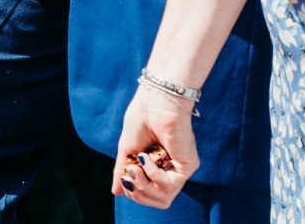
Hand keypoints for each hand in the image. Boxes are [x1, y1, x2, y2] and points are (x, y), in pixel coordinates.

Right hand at [112, 83, 199, 207]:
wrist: (154, 102)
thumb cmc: (141, 119)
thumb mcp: (127, 149)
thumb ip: (123, 171)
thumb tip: (116, 192)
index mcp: (158, 167)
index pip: (150, 194)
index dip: (134, 192)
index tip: (124, 175)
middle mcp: (172, 171)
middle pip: (158, 201)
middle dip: (137, 193)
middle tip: (128, 174)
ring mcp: (180, 169)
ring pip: (163, 199)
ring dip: (142, 186)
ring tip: (133, 168)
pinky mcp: (188, 166)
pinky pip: (168, 185)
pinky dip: (152, 173)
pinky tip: (145, 157)